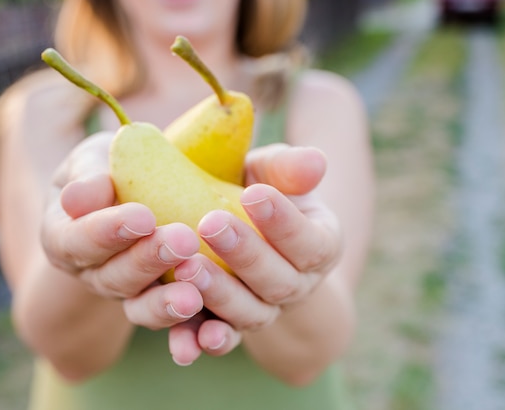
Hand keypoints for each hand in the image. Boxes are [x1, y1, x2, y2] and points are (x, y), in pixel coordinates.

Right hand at [40, 131, 205, 330]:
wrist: (136, 189)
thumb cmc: (109, 169)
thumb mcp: (94, 161)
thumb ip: (88, 175)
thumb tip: (76, 199)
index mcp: (65, 237)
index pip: (77, 240)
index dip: (106, 232)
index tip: (142, 217)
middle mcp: (93, 272)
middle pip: (114, 276)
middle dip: (147, 261)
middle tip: (183, 240)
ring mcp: (127, 292)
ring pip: (141, 306)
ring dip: (166, 302)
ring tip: (193, 296)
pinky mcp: (160, 303)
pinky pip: (172, 323)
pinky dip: (188, 330)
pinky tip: (210, 328)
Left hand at [169, 144, 341, 364]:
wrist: (233, 218)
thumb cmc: (257, 187)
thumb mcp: (272, 172)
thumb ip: (289, 168)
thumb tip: (315, 161)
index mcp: (319, 246)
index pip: (310, 242)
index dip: (284, 222)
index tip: (254, 193)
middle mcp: (295, 286)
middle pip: (278, 283)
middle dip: (245, 255)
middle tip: (210, 224)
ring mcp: (263, 310)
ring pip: (249, 314)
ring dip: (220, 295)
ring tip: (188, 268)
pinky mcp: (227, 324)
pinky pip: (219, 338)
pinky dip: (201, 343)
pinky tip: (185, 344)